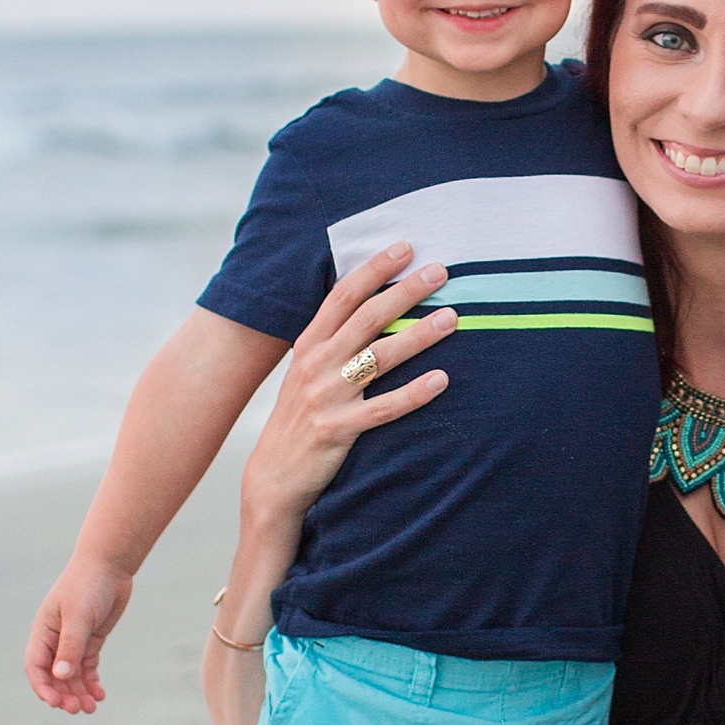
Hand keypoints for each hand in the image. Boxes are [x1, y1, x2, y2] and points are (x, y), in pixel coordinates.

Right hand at [25, 560, 135, 712]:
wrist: (110, 565)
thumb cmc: (88, 585)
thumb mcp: (78, 617)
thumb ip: (70, 646)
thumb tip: (60, 676)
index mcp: (43, 632)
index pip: (36, 667)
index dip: (43, 687)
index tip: (55, 703)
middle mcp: (55, 639)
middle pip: (55, 675)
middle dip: (65, 694)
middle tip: (79, 709)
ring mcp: (73, 640)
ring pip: (72, 675)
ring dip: (79, 692)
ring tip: (92, 708)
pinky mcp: (91, 640)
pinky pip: (87, 667)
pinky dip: (92, 682)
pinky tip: (100, 694)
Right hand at [239, 244, 457, 528]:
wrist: (272, 478)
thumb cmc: (301, 417)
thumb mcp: (308, 372)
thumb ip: (334, 341)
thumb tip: (374, 305)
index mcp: (309, 345)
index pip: (343, 297)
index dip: (374, 269)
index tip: (405, 247)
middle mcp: (316, 365)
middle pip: (367, 318)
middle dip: (405, 291)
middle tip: (440, 271)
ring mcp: (326, 397)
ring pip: (380, 357)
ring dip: (419, 335)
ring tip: (452, 318)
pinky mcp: (338, 430)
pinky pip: (383, 409)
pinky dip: (414, 394)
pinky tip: (442, 380)